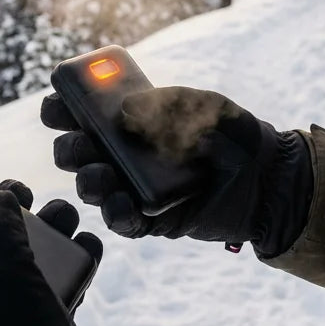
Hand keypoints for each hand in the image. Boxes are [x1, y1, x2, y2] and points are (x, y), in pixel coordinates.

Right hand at [41, 86, 311, 254]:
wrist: (267, 179)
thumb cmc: (232, 135)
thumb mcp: (203, 107)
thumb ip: (165, 104)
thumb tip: (123, 114)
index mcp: (128, 120)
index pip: (82, 112)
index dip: (62, 108)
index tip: (56, 104)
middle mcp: (122, 154)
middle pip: (77, 152)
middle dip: (70, 148)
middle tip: (80, 145)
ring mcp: (132, 187)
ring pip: (92, 187)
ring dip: (87, 181)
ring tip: (101, 176)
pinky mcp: (150, 219)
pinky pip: (122, 221)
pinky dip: (115, 213)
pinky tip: (120, 203)